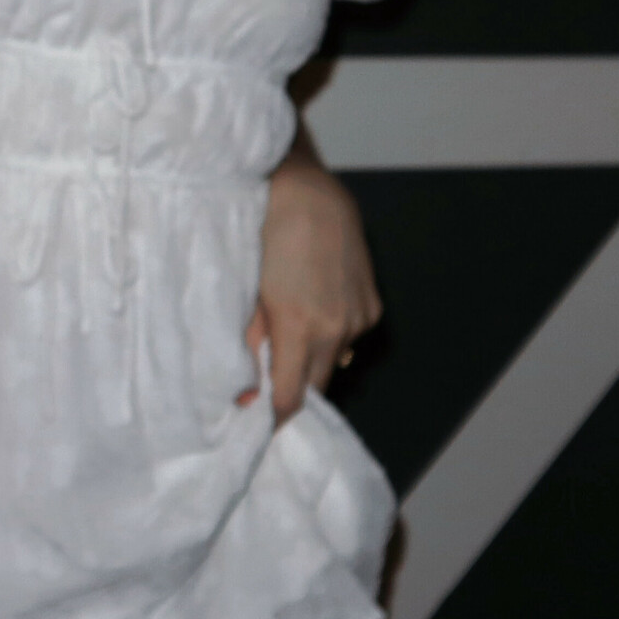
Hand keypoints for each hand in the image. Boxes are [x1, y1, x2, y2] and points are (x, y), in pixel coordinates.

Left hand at [244, 160, 380, 426]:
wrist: (307, 192)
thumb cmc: (264, 236)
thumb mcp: (248, 293)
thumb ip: (248, 346)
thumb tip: (245, 397)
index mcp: (300, 329)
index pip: (293, 400)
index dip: (276, 418)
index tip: (260, 425)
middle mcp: (337, 330)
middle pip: (318, 388)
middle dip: (295, 390)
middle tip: (270, 383)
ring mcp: (360, 318)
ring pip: (335, 362)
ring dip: (314, 359)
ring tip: (292, 332)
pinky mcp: (373, 304)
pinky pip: (351, 337)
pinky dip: (333, 334)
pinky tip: (317, 306)